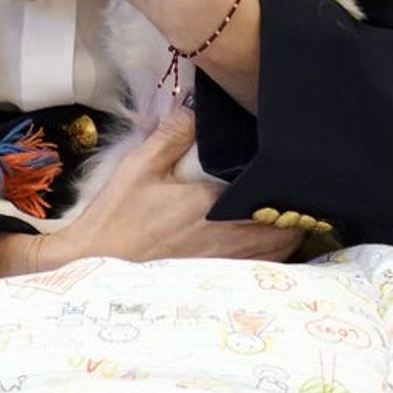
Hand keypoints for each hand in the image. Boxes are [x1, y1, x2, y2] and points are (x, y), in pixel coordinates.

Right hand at [39, 105, 303, 268]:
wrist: (95, 266)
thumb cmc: (118, 217)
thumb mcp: (140, 167)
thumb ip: (173, 135)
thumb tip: (198, 108)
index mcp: (213, 206)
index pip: (271, 198)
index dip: (290, 187)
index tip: (295, 171)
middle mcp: (228, 240)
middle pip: (289, 232)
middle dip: (297, 214)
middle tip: (294, 193)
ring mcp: (225, 268)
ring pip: (280, 256)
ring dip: (287, 236)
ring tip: (284, 216)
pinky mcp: (217, 285)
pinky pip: (261, 272)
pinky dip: (271, 258)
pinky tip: (261, 243)